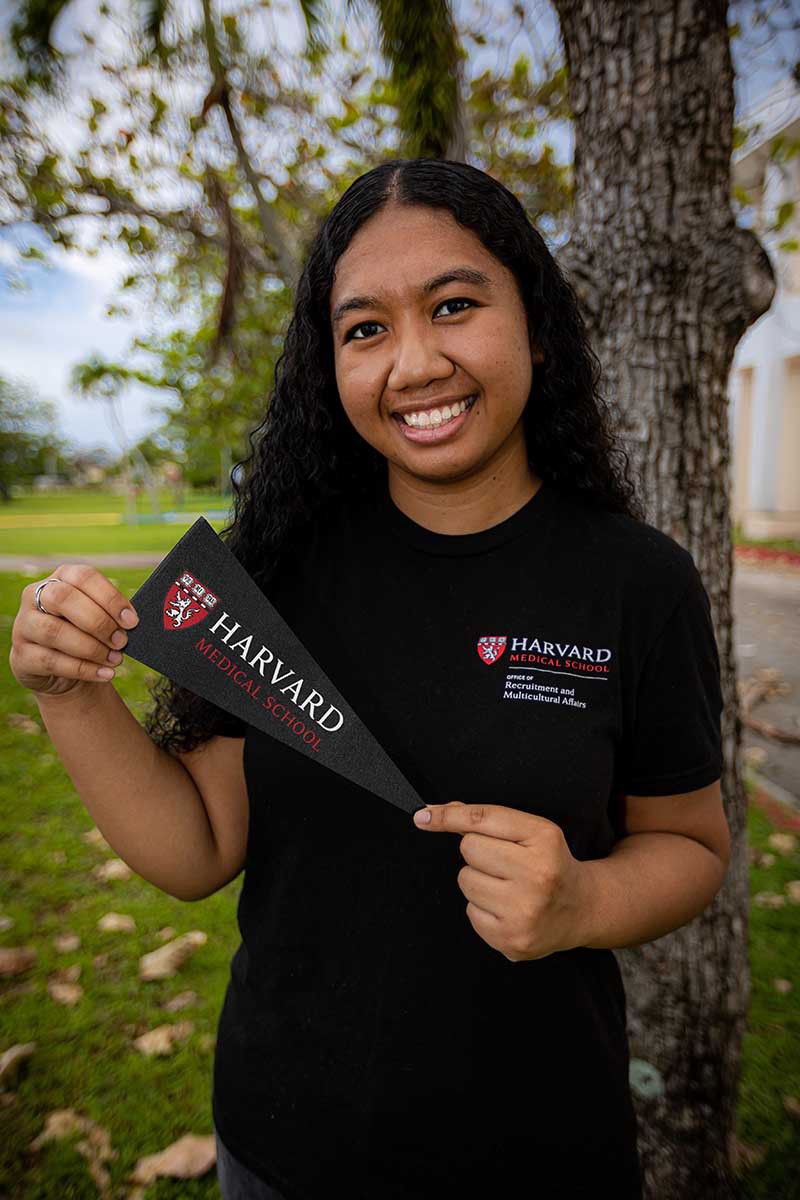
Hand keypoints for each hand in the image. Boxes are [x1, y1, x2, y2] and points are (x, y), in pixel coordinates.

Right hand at [10, 565, 138, 697]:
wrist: (62, 671)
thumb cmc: (86, 635)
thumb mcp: (98, 619)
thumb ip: (112, 615)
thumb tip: (132, 622)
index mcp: (61, 578)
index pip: (84, 577)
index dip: (110, 598)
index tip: (131, 621)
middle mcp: (35, 596)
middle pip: (64, 598)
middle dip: (98, 622)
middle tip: (121, 641)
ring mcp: (24, 625)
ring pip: (55, 632)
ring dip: (91, 648)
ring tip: (115, 659)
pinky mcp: (21, 655)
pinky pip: (52, 661)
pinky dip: (83, 669)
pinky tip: (105, 673)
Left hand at [412, 801, 586, 962]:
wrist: (581, 909)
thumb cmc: (549, 863)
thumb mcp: (531, 831)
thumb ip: (486, 819)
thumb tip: (435, 814)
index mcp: (544, 840)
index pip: (482, 820)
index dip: (448, 816)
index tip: (423, 816)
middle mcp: (537, 875)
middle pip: (469, 848)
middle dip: (479, 852)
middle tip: (504, 863)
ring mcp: (524, 912)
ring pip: (465, 881)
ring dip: (479, 881)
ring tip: (507, 886)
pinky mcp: (511, 940)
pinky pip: (469, 912)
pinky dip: (482, 908)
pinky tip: (507, 908)